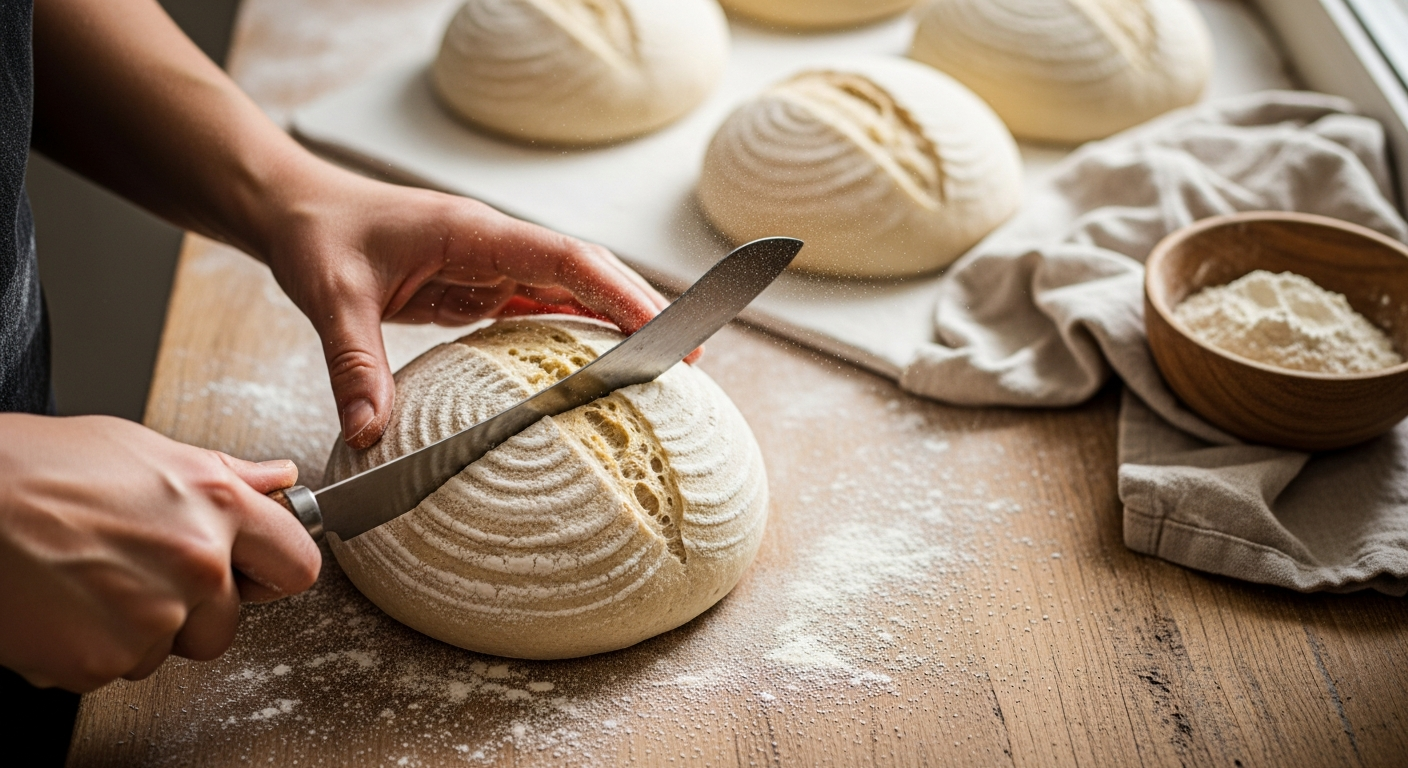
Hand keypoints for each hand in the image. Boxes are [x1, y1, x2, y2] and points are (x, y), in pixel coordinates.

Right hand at [0, 415, 320, 691]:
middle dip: (192, 610)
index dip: (275, 571)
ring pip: (166, 649)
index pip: (297, 563)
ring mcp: (151, 617)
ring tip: (87, 577)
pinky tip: (60, 604)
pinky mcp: (101, 660)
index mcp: (217, 505)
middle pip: (228, 623)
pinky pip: (112, 669)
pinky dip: (86, 648)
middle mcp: (196, 563)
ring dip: (135, 628)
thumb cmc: (38, 468)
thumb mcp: (144, 449)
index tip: (258, 573)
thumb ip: (225, 473)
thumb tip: (277, 479)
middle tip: (135, 571)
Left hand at [254, 162, 685, 449]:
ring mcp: (488, 263)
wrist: (294, 210)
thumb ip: (355, 366)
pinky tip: (596, 362)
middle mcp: (492, 243)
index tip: (659, 327)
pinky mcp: (476, 284)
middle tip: (688, 354)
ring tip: (658, 364)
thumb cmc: (317, 237)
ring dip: (613, 320)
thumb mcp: (332, 300)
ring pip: (568, 288)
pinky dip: (573, 330)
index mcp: (472, 230)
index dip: (617, 292)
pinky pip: (537, 306)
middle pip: (584, 271)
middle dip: (637, 307)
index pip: (564, 258)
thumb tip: (371, 435)